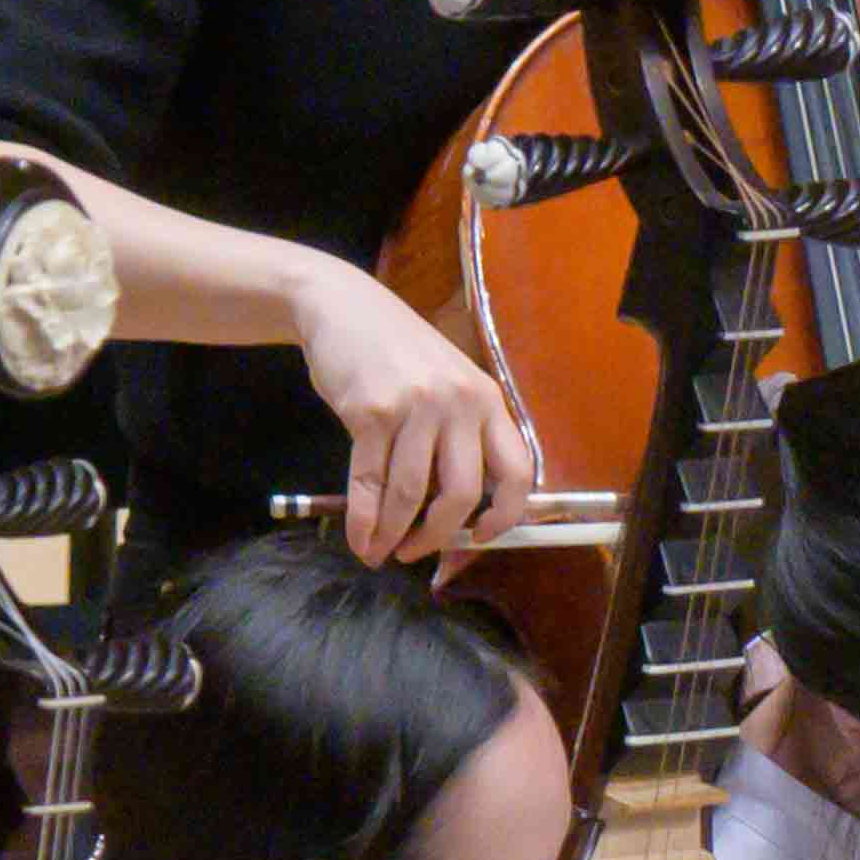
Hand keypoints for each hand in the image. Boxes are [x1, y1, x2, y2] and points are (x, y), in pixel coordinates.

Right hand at [285, 258, 535, 562]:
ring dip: (394, 534)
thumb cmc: (398, 353)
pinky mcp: (371, 412)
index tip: (482, 539)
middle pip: (462, 494)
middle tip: (417, 554)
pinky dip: (364, 521)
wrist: (342, 306)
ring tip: (381, 552)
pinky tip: (360, 539)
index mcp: (488, 400)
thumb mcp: (447, 383)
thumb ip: (461, 436)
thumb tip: (460, 515)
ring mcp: (416, 406)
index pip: (516, 472)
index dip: (504, 517)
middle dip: (438, 537)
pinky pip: (371, 483)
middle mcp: (459, 403)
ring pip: (412, 495)